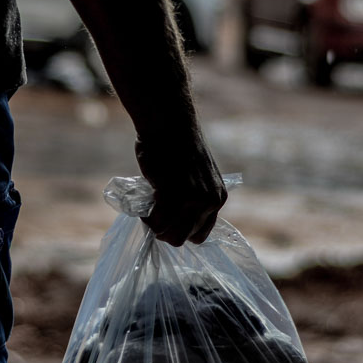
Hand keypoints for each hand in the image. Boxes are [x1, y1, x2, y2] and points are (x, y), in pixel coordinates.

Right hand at [135, 129, 226, 246]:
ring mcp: (192, 200)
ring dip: (155, 226)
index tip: (168, 220)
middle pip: (183, 238)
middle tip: (153, 215)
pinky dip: (147, 217)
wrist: (170, 124)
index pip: (201, 234)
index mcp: (218, 198)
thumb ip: (193, 197)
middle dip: (165, 231)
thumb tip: (176, 219)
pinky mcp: (173, 195)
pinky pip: (156, 221)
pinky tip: (144, 204)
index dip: (181, 230)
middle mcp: (210, 202)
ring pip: (170, 235)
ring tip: (148, 209)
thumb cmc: (177, 146)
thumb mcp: (197, 177)